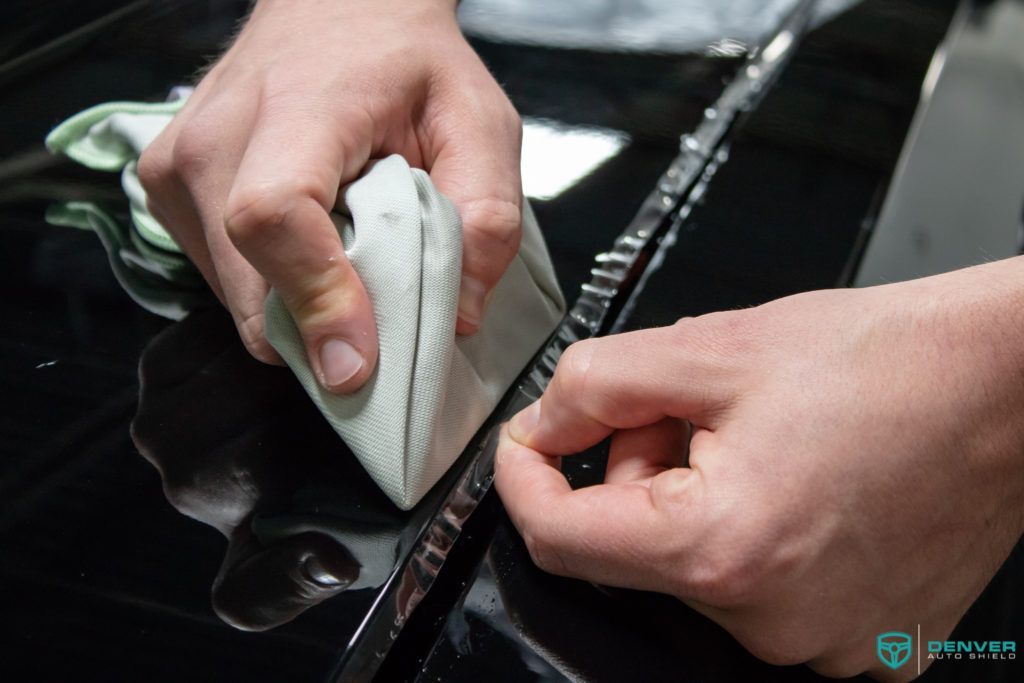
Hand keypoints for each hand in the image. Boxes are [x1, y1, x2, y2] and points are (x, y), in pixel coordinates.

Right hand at [138, 0, 522, 391]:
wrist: (336, 10)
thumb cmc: (406, 64)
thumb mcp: (479, 124)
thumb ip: (487, 216)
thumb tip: (458, 315)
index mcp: (297, 107)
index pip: (274, 216)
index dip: (315, 298)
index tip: (356, 361)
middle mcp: (213, 139)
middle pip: (250, 284)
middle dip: (319, 332)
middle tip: (380, 329)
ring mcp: (176, 167)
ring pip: (236, 299)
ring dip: (299, 313)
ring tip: (348, 266)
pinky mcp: (166, 190)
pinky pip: (224, 281)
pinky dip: (275, 291)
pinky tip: (314, 250)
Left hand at [495, 258, 1023, 679]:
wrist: (1004, 383)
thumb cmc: (886, 362)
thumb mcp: (710, 347)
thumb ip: (596, 384)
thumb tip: (544, 423)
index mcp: (721, 550)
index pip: (561, 540)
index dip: (526, 482)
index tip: (529, 446)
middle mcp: (771, 622)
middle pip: (634, 549)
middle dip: (634, 472)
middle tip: (689, 411)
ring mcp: (823, 644)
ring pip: (698, 570)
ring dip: (696, 502)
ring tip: (760, 438)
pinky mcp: (865, 643)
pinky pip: (765, 593)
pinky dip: (754, 536)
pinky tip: (796, 481)